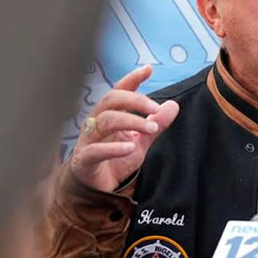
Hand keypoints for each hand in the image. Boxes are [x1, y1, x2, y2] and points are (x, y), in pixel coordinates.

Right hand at [69, 65, 179, 191]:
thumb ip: (156, 124)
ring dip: (132, 121)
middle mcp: (96, 122)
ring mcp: (88, 140)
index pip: (119, 90)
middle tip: (156, 109)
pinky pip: (95, 150)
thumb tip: (173, 105)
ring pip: (105, 120)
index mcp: (110, 114)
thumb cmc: (116, 159)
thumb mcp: (141, 140)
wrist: (96, 188)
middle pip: (111, 99)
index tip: (148, 69)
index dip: (132, 79)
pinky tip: (130, 147)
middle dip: (135, 100)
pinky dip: (114, 148)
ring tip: (152, 129)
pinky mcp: (84, 159)